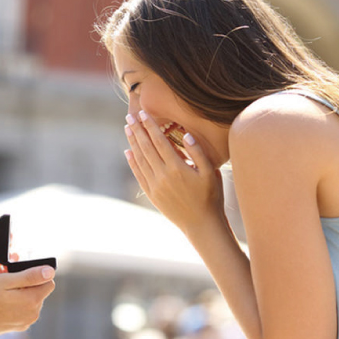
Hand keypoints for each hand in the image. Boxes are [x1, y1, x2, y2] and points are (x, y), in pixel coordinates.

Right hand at [0, 264, 55, 338]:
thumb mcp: (3, 281)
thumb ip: (28, 276)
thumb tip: (50, 271)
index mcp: (32, 299)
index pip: (48, 280)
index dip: (36, 272)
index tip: (20, 271)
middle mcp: (34, 313)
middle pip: (41, 290)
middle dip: (30, 282)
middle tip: (9, 280)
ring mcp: (27, 321)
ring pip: (33, 299)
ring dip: (23, 293)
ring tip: (4, 290)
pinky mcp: (20, 326)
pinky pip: (25, 309)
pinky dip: (18, 303)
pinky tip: (2, 302)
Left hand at [124, 111, 224, 233]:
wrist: (202, 224)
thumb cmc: (211, 196)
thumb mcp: (211, 172)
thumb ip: (198, 152)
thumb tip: (185, 134)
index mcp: (177, 167)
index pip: (159, 141)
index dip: (150, 126)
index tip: (142, 114)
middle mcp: (163, 175)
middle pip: (146, 148)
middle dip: (137, 130)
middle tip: (129, 117)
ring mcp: (155, 185)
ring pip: (140, 159)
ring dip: (133, 143)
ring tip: (127, 129)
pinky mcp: (152, 194)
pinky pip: (139, 174)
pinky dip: (132, 162)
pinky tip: (128, 152)